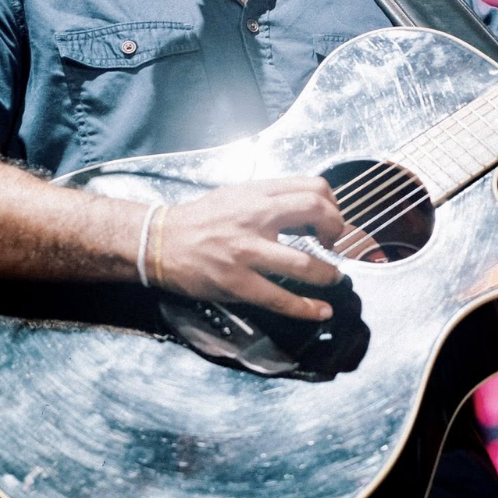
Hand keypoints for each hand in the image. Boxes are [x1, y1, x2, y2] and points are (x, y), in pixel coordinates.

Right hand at [157, 178, 344, 319]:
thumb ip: (271, 199)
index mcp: (257, 193)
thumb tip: (310, 210)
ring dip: (328, 273)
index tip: (329, 220)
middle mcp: (255, 217)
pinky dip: (307, 308)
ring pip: (304, 263)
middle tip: (335, 244)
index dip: (332, 204)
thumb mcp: (237, 195)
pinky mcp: (237, 283)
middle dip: (337, 230)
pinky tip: (322, 311)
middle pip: (315, 211)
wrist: (159, 242)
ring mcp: (246, 252)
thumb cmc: (202, 219)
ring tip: (333, 277)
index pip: (312, 186)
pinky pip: (280, 299)